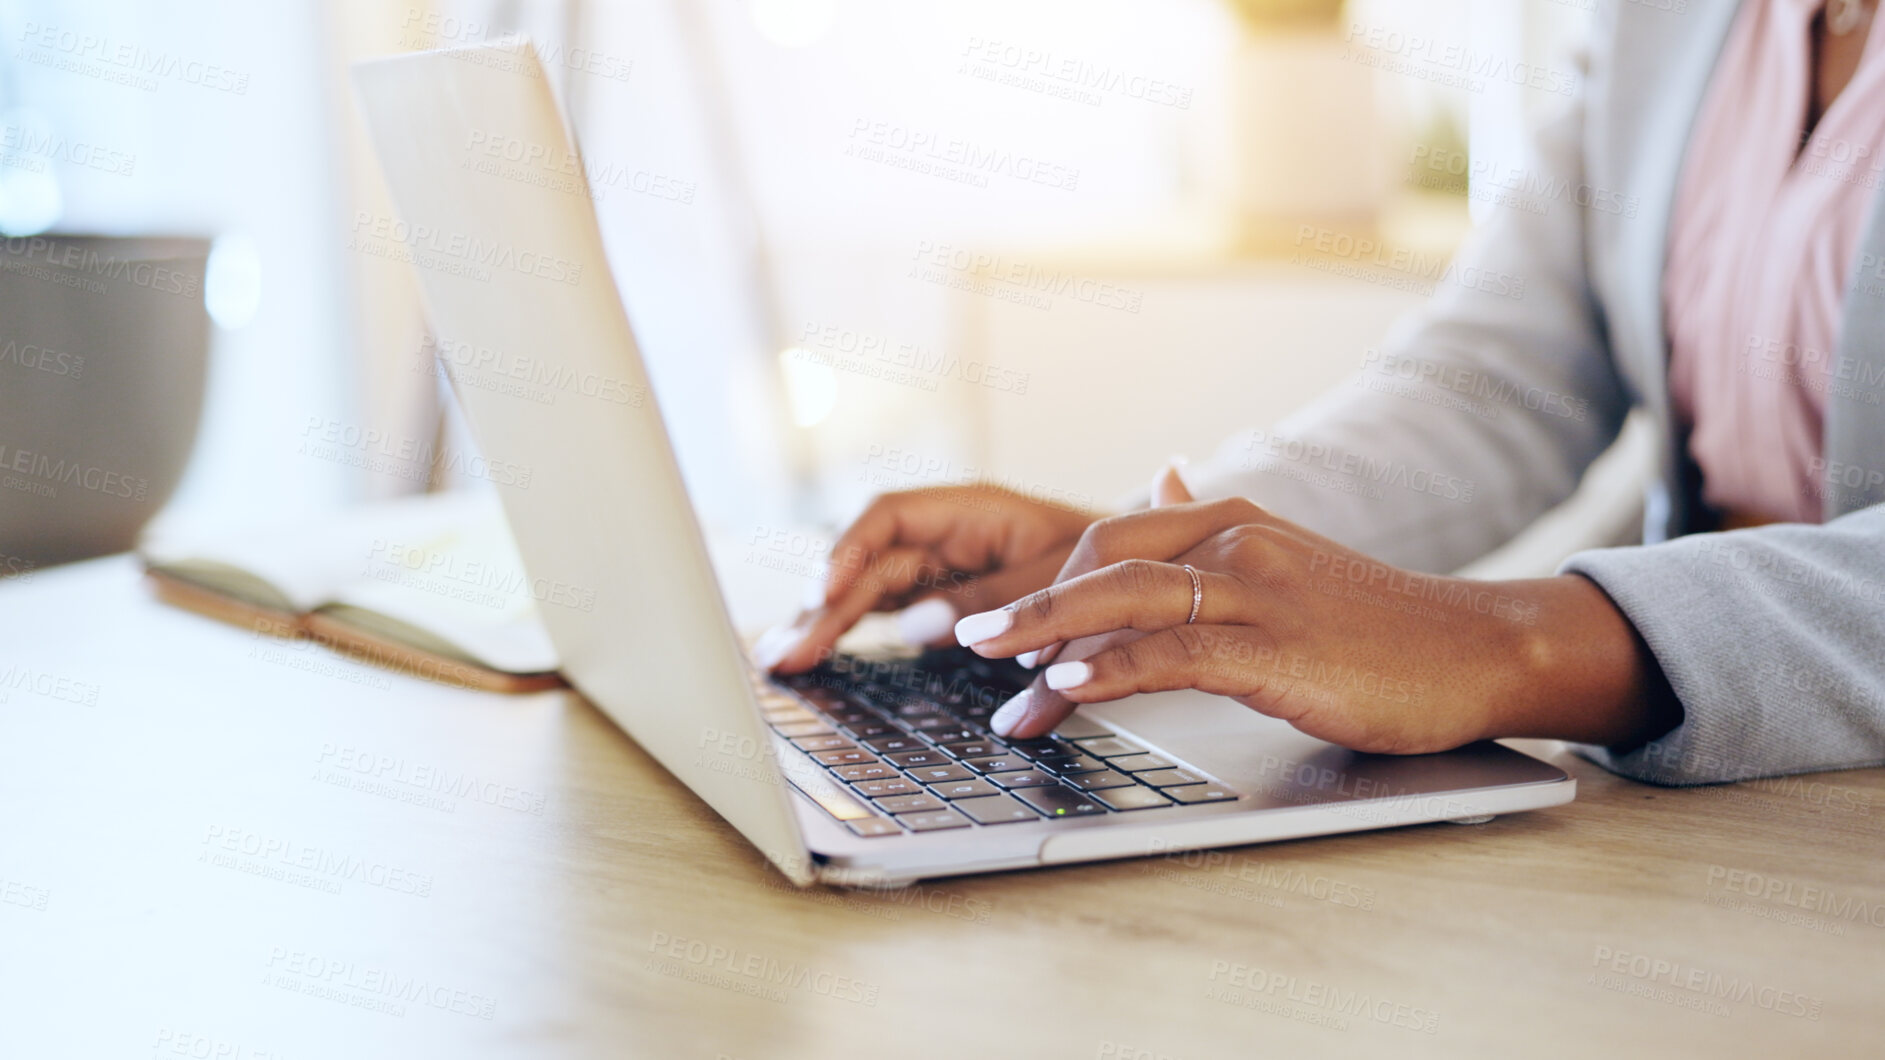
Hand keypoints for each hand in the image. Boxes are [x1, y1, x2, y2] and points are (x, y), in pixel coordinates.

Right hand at [757, 485, 1099, 672]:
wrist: (1146, 570)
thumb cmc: (1110, 562)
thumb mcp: (1058, 579)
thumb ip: (991, 600)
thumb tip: (915, 625)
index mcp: (974, 510)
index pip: (892, 517)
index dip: (849, 550)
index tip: (823, 591)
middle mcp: (946, 535)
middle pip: (869, 564)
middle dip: (823, 606)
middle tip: (783, 653)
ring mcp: (939, 567)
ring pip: (866, 590)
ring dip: (822, 623)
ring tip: (776, 659)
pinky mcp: (940, 599)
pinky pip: (883, 610)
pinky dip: (848, 632)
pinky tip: (807, 652)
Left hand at [953, 493, 1676, 753]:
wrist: (1478, 649)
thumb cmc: (1378, 624)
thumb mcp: (1287, 560)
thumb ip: (1218, 531)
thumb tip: (1165, 476)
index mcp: (1232, 520)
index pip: (1112, 535)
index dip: (1049, 577)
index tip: (1002, 624)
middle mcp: (1236, 541)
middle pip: (1103, 559)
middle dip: (1028, 603)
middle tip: (966, 642)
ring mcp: (1257, 590)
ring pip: (1126, 599)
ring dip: (1048, 635)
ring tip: (994, 668)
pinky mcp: (1278, 648)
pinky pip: (1176, 649)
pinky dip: (1115, 665)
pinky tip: (1070, 683)